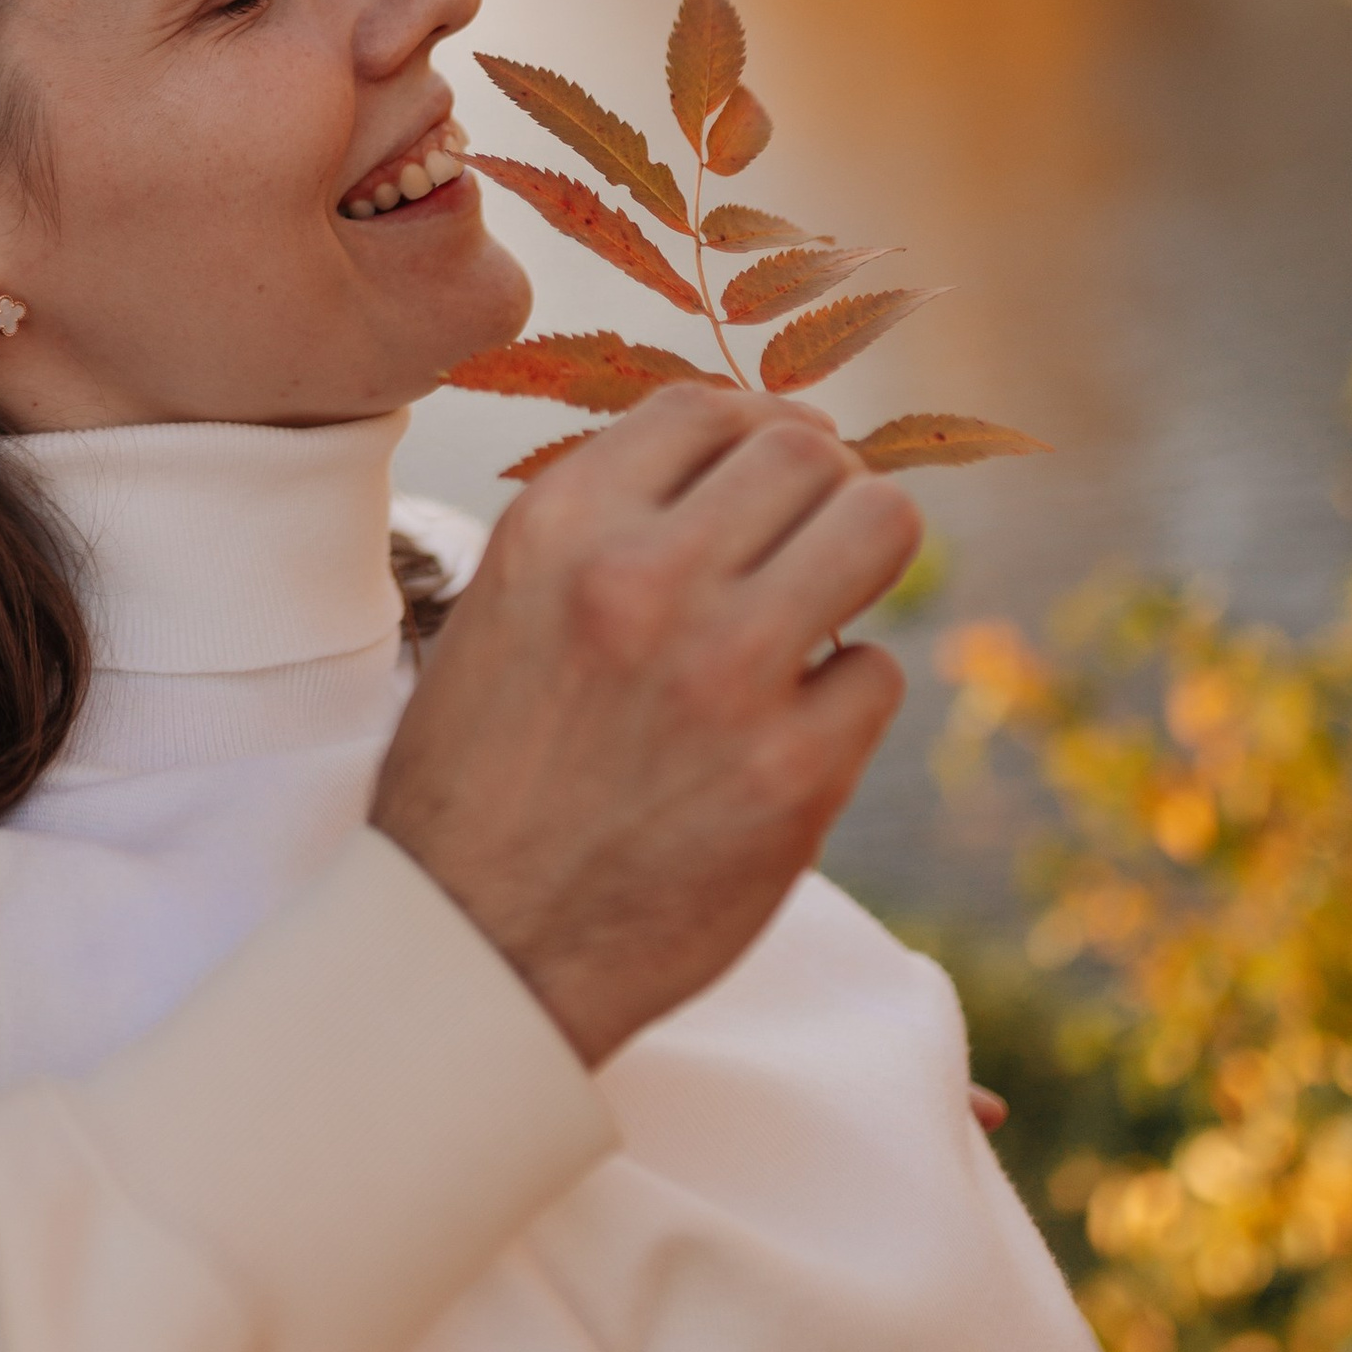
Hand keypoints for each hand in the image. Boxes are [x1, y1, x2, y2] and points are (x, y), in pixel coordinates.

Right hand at [371, 386, 917, 1066]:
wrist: (472, 944)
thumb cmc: (485, 771)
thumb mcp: (507, 600)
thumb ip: (608, 520)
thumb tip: (744, 448)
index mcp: (562, 526)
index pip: (708, 407)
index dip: (756, 432)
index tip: (768, 472)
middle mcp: (643, 578)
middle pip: (809, 452)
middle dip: (825, 487)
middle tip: (813, 538)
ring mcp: (727, 674)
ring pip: (879, 526)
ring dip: (864, 558)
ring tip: (827, 605)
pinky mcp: (795, 775)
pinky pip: (878, 672)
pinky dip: (845, 697)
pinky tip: (791, 732)